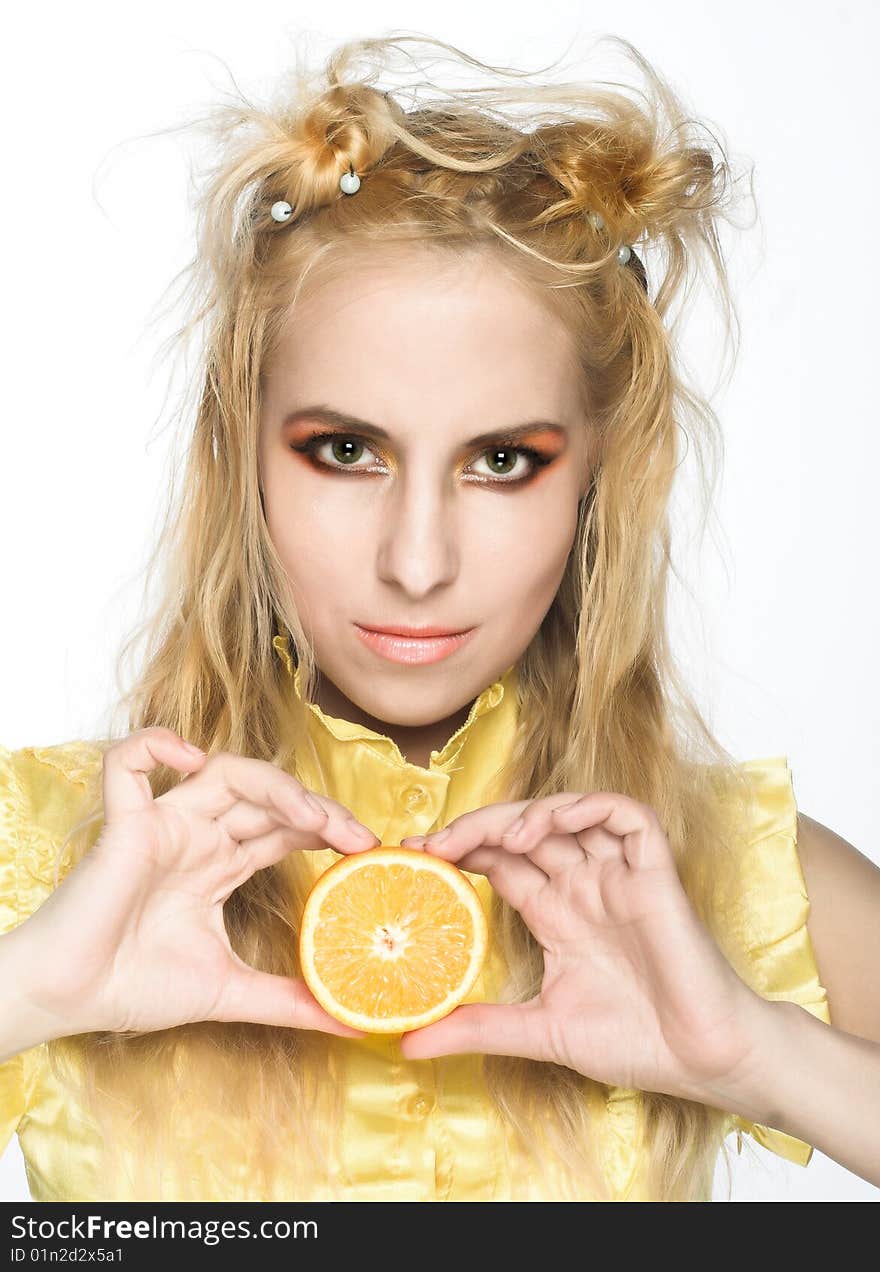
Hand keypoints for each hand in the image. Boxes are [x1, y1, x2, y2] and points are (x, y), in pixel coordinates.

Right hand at [15, 728, 378, 1040]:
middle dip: (319, 808)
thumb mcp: (231, 992)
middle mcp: (197, 837)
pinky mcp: (124, 825)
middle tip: (359, 838)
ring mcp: (163, 825)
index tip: (369, 852)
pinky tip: (191, 756)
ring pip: (223, 771)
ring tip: (311, 815)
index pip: (285, 827)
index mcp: (220, 865)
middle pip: (268, 796)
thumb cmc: (135, 987)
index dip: (328, 828)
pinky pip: (128, 764)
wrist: (71, 1001)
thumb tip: (352, 1021)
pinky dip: (155, 745)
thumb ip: (288, 1001)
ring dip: (275, 784)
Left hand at [399, 793, 767, 1103]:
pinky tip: (550, 826)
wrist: (703, 1059)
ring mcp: (618, 874)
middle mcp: (583, 885)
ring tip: (496, 838)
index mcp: (556, 913)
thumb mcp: (539, 1031)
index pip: (498, 861)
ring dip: (527, 813)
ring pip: (568, 813)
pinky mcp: (654, 871)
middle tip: (433, 845)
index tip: (411, 858)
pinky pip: (624, 816)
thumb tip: (407, 1042)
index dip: (458, 850)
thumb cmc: (634, 1042)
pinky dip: (586, 808)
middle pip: (523, 830)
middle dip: (477, 827)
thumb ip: (478, 1028)